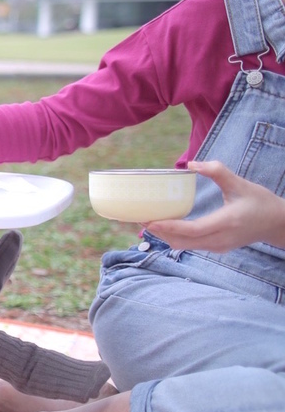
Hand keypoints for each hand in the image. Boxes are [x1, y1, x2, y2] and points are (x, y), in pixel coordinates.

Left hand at [144, 161, 284, 251]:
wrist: (277, 223)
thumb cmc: (260, 202)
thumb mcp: (241, 184)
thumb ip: (218, 171)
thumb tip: (192, 164)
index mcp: (226, 222)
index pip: (192, 230)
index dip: (169, 227)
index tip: (150, 220)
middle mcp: (220, 239)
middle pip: (182, 242)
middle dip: (159, 232)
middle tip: (140, 218)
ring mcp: (218, 246)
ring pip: (185, 246)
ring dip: (165, 235)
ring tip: (148, 220)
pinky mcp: (217, 247)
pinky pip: (190, 245)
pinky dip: (175, 237)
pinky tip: (165, 225)